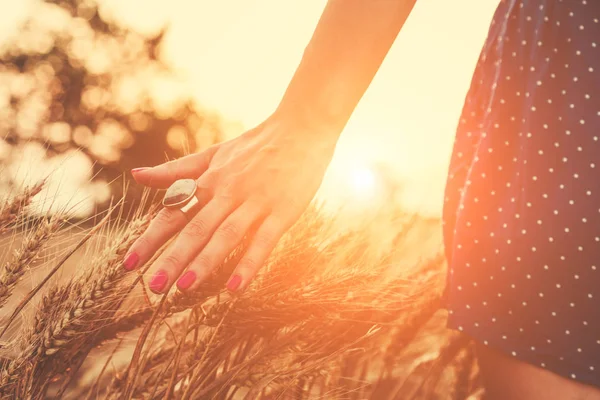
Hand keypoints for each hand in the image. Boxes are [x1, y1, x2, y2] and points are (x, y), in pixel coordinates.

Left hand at [124, 117, 336, 293]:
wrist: (301, 128)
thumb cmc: (256, 145)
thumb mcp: (213, 154)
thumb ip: (177, 170)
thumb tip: (135, 176)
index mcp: (210, 180)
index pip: (173, 212)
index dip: (150, 238)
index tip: (128, 264)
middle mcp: (228, 191)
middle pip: (196, 227)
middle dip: (173, 258)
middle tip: (154, 288)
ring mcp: (256, 201)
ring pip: (226, 234)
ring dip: (205, 261)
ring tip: (185, 287)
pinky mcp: (283, 211)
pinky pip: (264, 240)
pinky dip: (249, 263)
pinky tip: (236, 287)